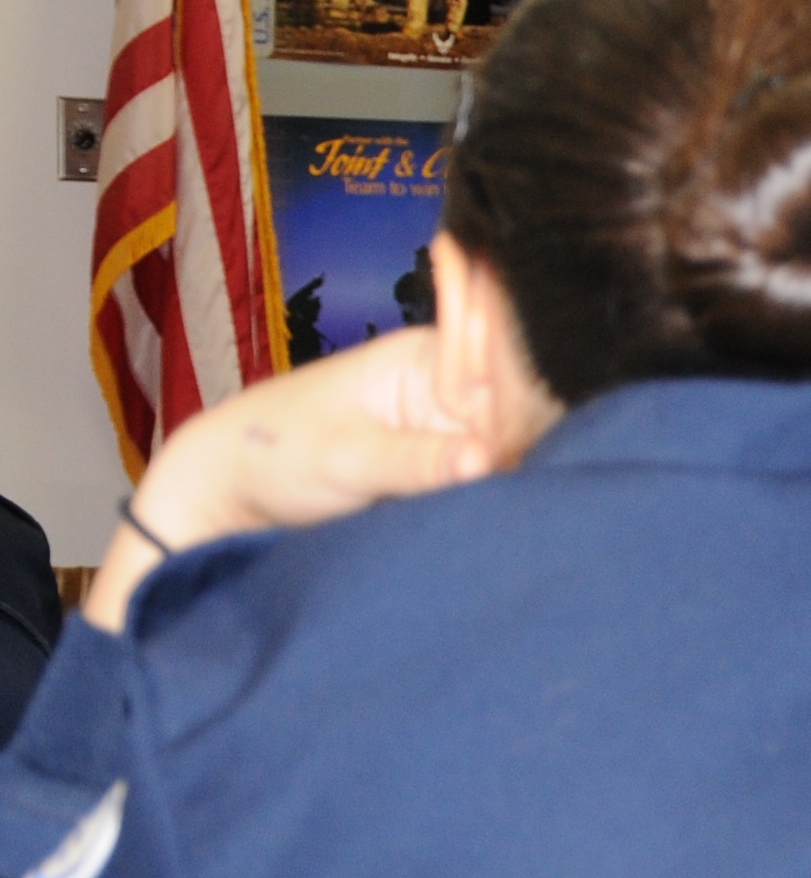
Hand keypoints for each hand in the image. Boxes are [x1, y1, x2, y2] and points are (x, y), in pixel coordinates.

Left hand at [89, 330, 490, 632]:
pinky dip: (484, 501)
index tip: (504, 464)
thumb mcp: (345, 458)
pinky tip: (487, 521)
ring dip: (501, 484)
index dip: (519, 420)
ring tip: (491, 515)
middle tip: (493, 497)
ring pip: (505, 453)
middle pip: (517, 416)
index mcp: (428, 356)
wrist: (222, 493)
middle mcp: (449, 385)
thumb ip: (418, 461)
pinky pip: (483, 481)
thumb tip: (486, 459)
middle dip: (513, 456)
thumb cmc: (272, 455)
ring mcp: (447, 427)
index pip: (506, 374)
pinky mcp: (440, 466)